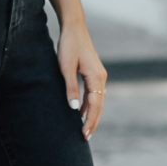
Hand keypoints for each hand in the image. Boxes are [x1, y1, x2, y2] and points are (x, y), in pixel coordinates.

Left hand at [58, 25, 107, 140]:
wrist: (74, 27)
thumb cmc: (69, 45)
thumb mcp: (66, 68)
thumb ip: (70, 88)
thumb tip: (73, 109)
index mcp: (96, 77)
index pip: (95, 105)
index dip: (90, 121)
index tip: (84, 135)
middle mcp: (101, 77)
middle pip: (99, 105)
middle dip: (93, 122)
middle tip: (85, 138)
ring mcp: (98, 75)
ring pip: (97, 100)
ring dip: (91, 114)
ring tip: (84, 129)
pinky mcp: (93, 72)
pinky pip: (93, 93)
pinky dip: (89, 104)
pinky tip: (80, 111)